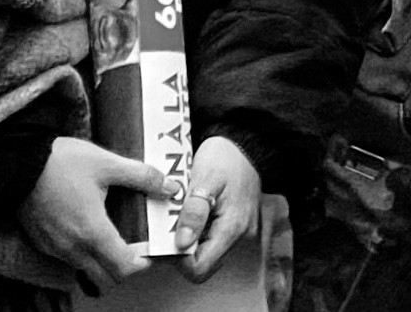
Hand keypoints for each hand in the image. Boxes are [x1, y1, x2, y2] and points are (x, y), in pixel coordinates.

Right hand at [19, 136, 166, 293]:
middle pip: (105, 277)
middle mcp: (72, 248)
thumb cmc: (62, 163)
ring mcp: (55, 249)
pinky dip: (84, 255)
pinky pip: (69, 260)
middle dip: (124, 268)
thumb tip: (170, 187)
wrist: (17, 164)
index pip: (123, 268)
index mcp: (92, 232)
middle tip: (136, 247)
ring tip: (115, 237)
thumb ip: (142, 177)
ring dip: (103, 262)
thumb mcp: (107, 163)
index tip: (150, 250)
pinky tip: (90, 230)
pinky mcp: (42, 244)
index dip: (142, 264)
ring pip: (86, 270)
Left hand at [176, 135, 262, 276]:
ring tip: (180, 217)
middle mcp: (240, 236)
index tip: (164, 238)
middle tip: (169, 227)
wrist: (245, 143)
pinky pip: (212, 242)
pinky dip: (198, 234)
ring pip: (207, 255)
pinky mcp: (237, 228)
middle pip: (203, 265)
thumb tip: (182, 244)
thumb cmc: (225, 157)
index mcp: (232, 227)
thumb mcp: (204, 179)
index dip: (177, 259)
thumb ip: (193, 212)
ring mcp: (240, 233)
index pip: (199, 268)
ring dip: (189, 242)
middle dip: (181, 252)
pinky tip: (192, 214)